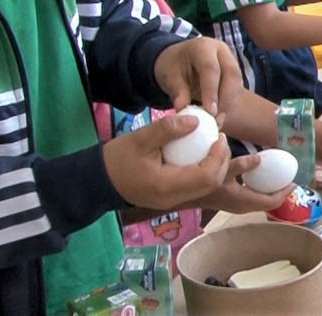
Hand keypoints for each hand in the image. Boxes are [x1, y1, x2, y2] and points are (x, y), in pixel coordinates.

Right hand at [103, 114, 231, 209]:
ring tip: (214, 144)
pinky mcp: (170, 197)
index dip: (219, 156)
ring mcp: (172, 200)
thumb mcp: (140, 138)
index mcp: (167, 186)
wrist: (98, 180)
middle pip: (210, 184)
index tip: (219, 135)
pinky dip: (204, 169)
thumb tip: (196, 121)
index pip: (206, 177)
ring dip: (215, 166)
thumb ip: (168, 129)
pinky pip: (195, 185)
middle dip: (222, 161)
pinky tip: (201, 152)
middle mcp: (173, 198)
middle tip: (220, 138)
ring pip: (205, 187)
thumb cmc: (117, 158)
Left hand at [154, 38, 242, 122]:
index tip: (210, 112)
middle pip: (231, 74)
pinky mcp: (233, 72)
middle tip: (217, 120)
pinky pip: (236, 88)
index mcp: (202, 47)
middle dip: (226, 99)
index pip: (211, 68)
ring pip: (237, 82)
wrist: (178, 59)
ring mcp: (229, 60)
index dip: (212, 90)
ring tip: (217, 121)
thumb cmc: (173, 66)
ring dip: (229, 103)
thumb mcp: (169, 76)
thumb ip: (177, 91)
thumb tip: (182, 109)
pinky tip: (219, 116)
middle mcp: (220, 50)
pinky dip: (229, 103)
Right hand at [192, 154, 292, 213]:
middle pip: (269, 203)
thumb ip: (242, 165)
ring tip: (279, 178)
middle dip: (281, 192)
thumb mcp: (223, 171)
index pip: (272, 201)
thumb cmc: (205, 183)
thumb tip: (260, 158)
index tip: (294, 182)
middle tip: (289, 178)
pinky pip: (255, 197)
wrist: (188, 194)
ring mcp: (240, 206)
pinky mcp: (235, 202)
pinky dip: (262, 189)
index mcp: (246, 201)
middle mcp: (245, 207)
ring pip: (262, 201)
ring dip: (272, 191)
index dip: (285, 192)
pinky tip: (261, 178)